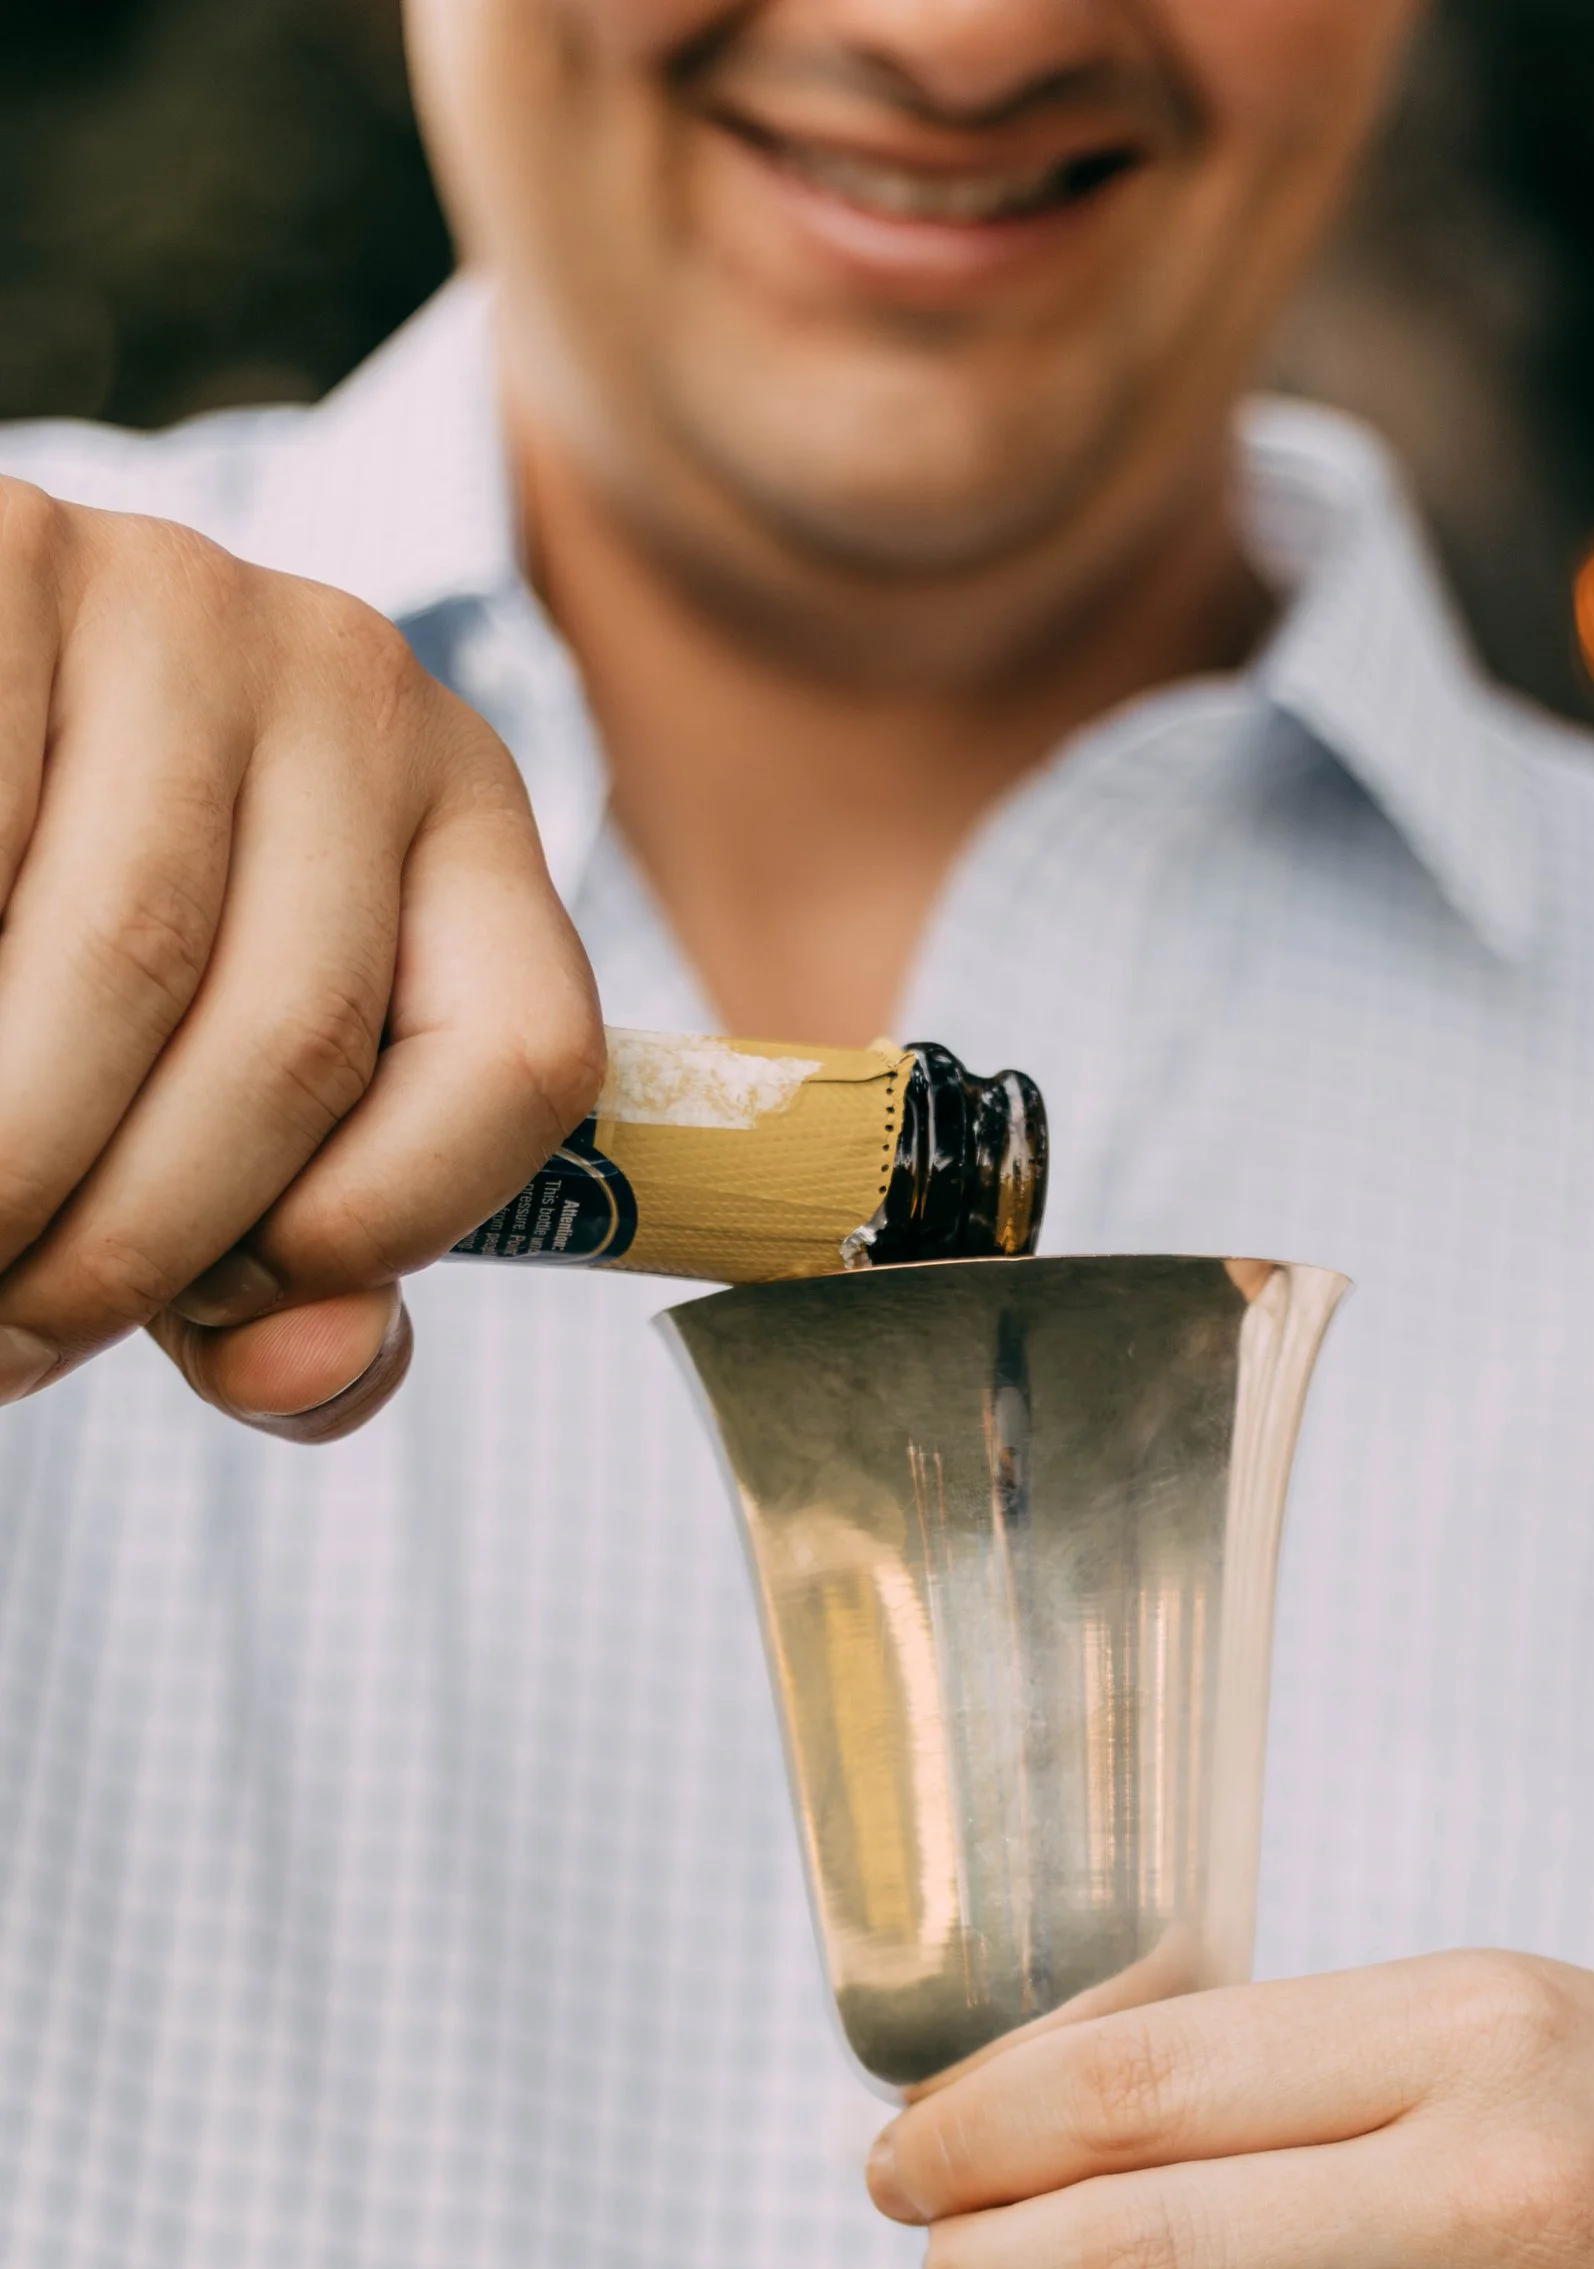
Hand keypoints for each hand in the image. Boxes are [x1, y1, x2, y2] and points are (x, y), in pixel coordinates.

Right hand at [0, 480, 601, 1436]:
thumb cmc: (83, 949)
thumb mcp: (233, 1105)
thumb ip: (296, 1268)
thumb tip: (302, 1371)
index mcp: (469, 816)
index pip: (524, 1059)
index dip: (386, 1229)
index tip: (237, 1313)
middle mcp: (357, 684)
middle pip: (298, 1041)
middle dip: (136, 1247)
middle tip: (14, 1341)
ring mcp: (175, 601)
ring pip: (126, 962)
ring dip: (18, 1163)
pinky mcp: (7, 554)